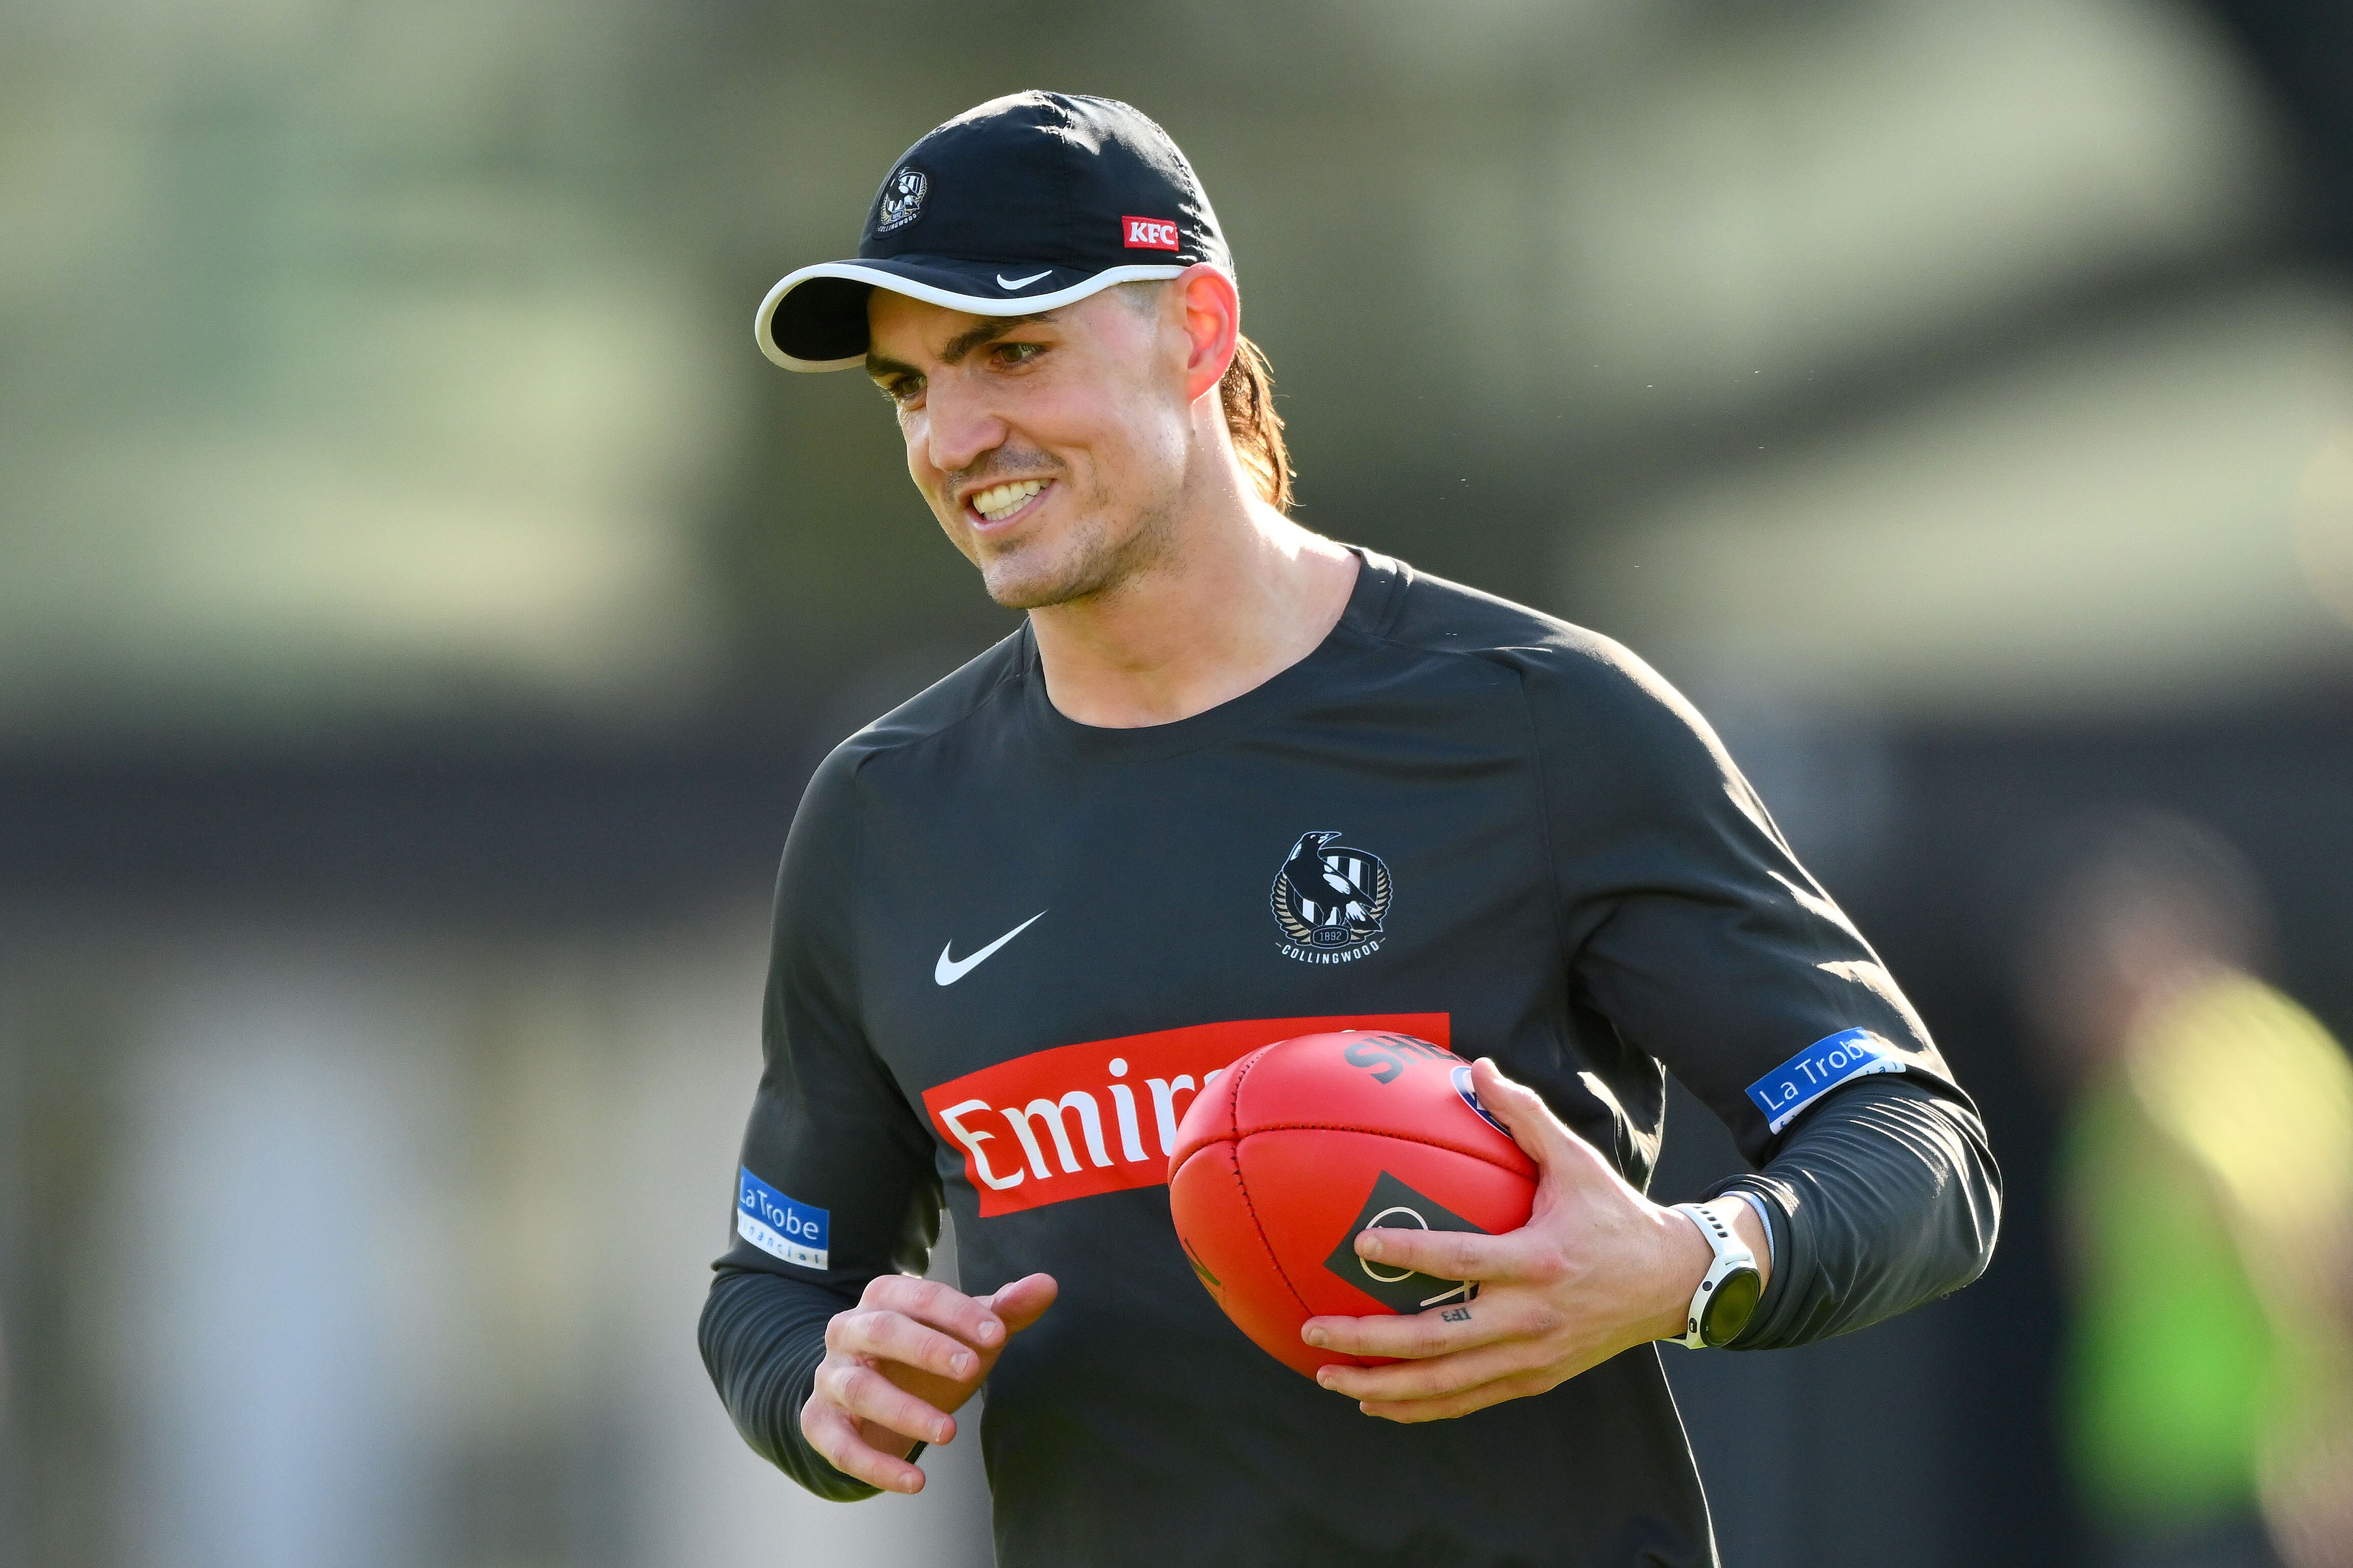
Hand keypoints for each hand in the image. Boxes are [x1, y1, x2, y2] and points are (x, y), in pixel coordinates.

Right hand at [800, 1271, 1056, 1492]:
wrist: (866, 1400)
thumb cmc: (923, 1358)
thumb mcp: (965, 1335)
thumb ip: (1004, 1312)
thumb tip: (1047, 1284)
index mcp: (885, 1298)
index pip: (920, 1295)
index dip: (958, 1313)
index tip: (999, 1334)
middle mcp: (849, 1330)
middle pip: (882, 1331)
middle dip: (927, 1348)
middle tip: (972, 1369)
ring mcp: (831, 1377)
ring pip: (860, 1390)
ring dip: (905, 1412)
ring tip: (949, 1432)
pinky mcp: (819, 1423)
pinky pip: (840, 1446)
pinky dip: (875, 1467)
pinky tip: (915, 1481)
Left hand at [1299, 1058, 1768, 1422]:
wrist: (1672, 1283)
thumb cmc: (1615, 1215)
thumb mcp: (1578, 1161)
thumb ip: (1525, 1115)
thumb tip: (1478, 1067)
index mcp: (1539, 1261)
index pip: (1463, 1260)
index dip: (1411, 1256)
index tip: (1362, 1246)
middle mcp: (1532, 1317)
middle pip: (1439, 1339)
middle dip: (1370, 1341)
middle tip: (1314, 1330)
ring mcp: (1532, 1356)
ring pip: (1446, 1384)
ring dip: (1382, 1387)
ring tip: (1329, 1379)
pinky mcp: (1535, 1379)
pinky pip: (1468, 1400)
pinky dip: (1420, 1407)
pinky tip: (1377, 1403)